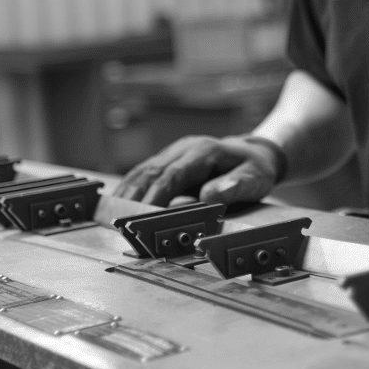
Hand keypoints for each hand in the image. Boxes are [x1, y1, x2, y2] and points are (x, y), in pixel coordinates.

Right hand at [113, 135, 280, 206]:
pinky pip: (144, 174)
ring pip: (142, 171)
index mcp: (204, 150)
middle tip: (120, 219)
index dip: (156, 195)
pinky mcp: (168, 161)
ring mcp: (174, 153)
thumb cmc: (255, 169)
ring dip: (127, 192)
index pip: (173, 174)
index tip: (143, 214)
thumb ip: (236, 185)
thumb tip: (209, 195)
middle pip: (152, 171)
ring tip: (112, 215)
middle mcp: (184, 148)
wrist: (255, 154)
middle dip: (134, 196)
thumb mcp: (256, 177)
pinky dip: (130, 189)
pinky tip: (118, 204)